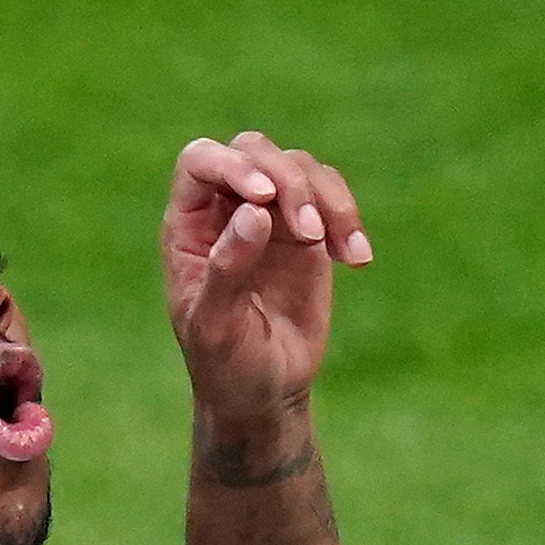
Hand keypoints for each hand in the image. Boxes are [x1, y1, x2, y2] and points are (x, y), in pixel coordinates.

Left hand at [159, 131, 370, 424]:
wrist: (264, 394)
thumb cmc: (225, 365)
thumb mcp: (216, 327)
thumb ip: (227, 269)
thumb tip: (254, 212)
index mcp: (187, 228)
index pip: (200, 162)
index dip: (232, 166)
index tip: (264, 198)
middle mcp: (225, 210)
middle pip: (255, 150)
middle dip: (287, 179)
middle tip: (308, 234)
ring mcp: (269, 216)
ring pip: (299, 166)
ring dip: (325, 200)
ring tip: (339, 252)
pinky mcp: (307, 231)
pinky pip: (330, 197)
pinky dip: (348, 218)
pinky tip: (357, 259)